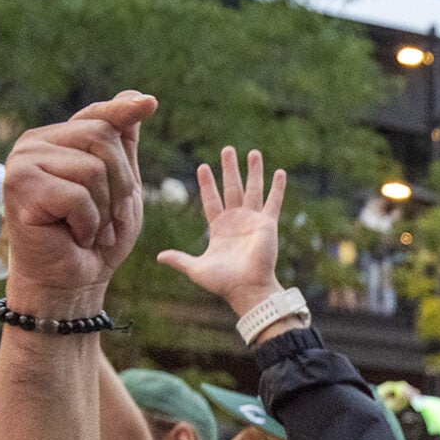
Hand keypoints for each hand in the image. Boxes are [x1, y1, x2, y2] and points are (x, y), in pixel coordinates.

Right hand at [0, 91, 158, 315]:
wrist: (71, 282)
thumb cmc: (95, 238)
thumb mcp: (120, 187)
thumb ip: (122, 146)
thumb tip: (134, 95)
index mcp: (56, 140)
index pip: (95, 116)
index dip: (123, 111)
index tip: (149, 104)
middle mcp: (34, 144)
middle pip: (102, 137)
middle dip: (122, 183)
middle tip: (112, 217)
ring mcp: (22, 163)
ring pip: (93, 168)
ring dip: (105, 209)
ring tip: (90, 229)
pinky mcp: (21, 187)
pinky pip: (78, 196)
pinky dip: (88, 223)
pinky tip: (73, 236)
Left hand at [155, 147, 287, 312]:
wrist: (247, 289)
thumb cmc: (223, 283)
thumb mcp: (196, 269)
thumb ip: (179, 260)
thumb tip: (159, 257)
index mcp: (219, 228)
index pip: (211, 200)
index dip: (207, 184)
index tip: (203, 167)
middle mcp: (236, 221)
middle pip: (232, 188)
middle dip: (230, 169)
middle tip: (227, 150)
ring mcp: (253, 220)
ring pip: (253, 189)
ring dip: (253, 171)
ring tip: (253, 152)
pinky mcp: (268, 224)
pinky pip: (273, 201)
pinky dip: (277, 187)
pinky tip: (280, 172)